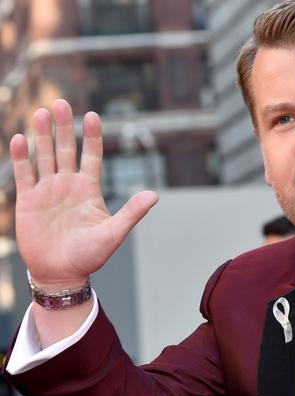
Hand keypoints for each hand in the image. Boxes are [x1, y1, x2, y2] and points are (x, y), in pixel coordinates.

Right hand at [10, 99, 157, 289]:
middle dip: (64, 127)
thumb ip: (131, 212)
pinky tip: (20, 138)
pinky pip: (24, 174)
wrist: (62, 273)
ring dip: (43, 135)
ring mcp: (47, 191)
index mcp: (89, 189)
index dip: (92, 136)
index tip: (93, 115)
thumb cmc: (90, 255)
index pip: (92, 156)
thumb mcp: (114, 233)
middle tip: (61, 103)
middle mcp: (68, 185)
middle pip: (66, 149)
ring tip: (42, 112)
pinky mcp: (28, 200)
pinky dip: (22, 157)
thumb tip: (154, 195)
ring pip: (45, 156)